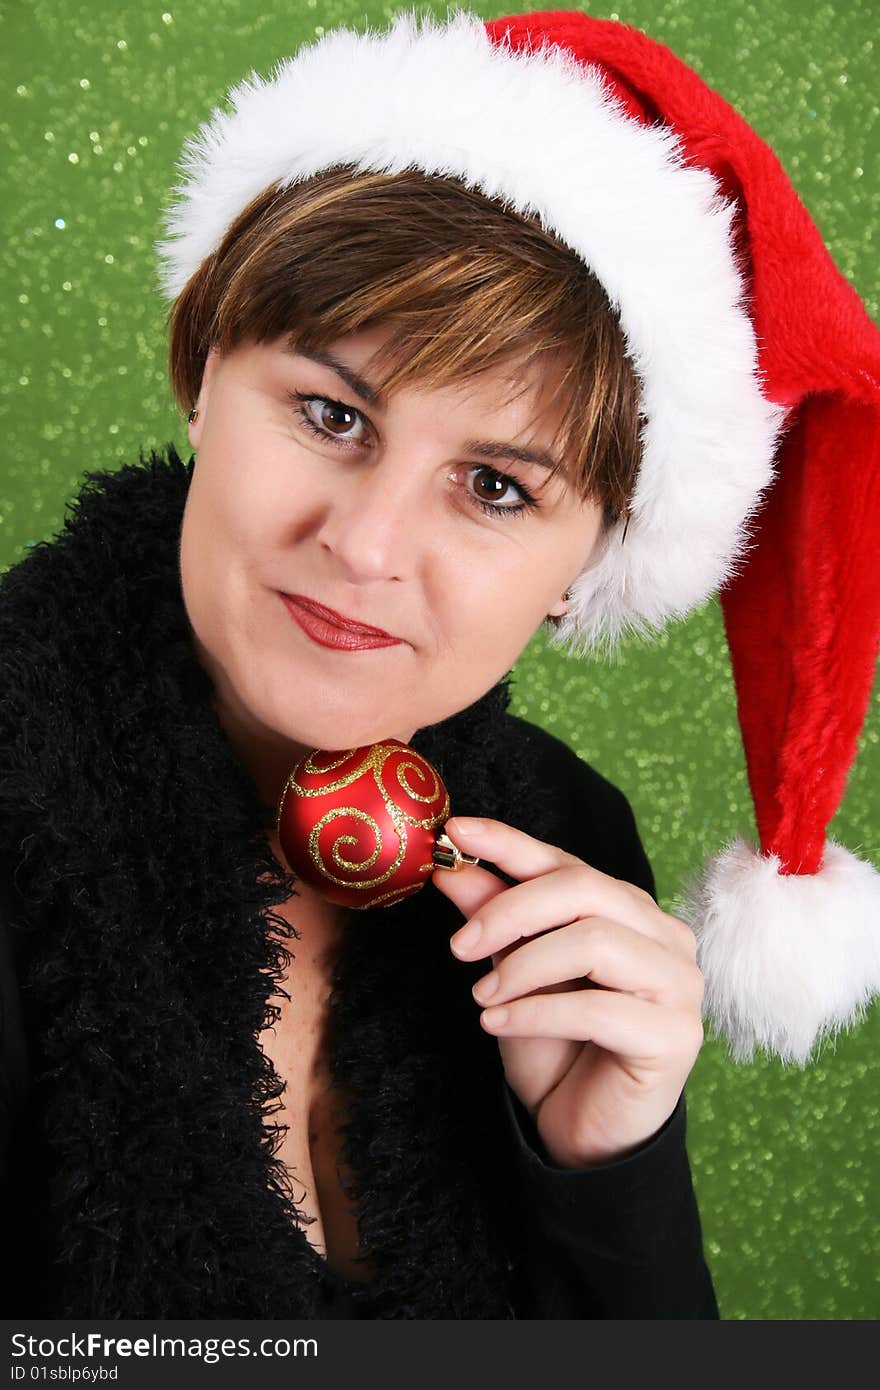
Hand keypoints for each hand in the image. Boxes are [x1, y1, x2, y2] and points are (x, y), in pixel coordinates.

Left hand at [431, 816, 704, 1168]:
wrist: (583, 1134)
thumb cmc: (555, 1049)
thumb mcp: (512, 975)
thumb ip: (494, 919)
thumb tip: (451, 865)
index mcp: (629, 910)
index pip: (566, 862)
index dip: (509, 843)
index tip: (453, 832)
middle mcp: (664, 936)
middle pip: (584, 890)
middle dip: (510, 911)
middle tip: (459, 946)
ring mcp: (679, 984)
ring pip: (594, 941)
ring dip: (523, 966)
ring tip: (482, 997)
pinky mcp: (677, 1035)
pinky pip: (598, 1008)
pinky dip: (535, 1012)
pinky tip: (497, 1025)